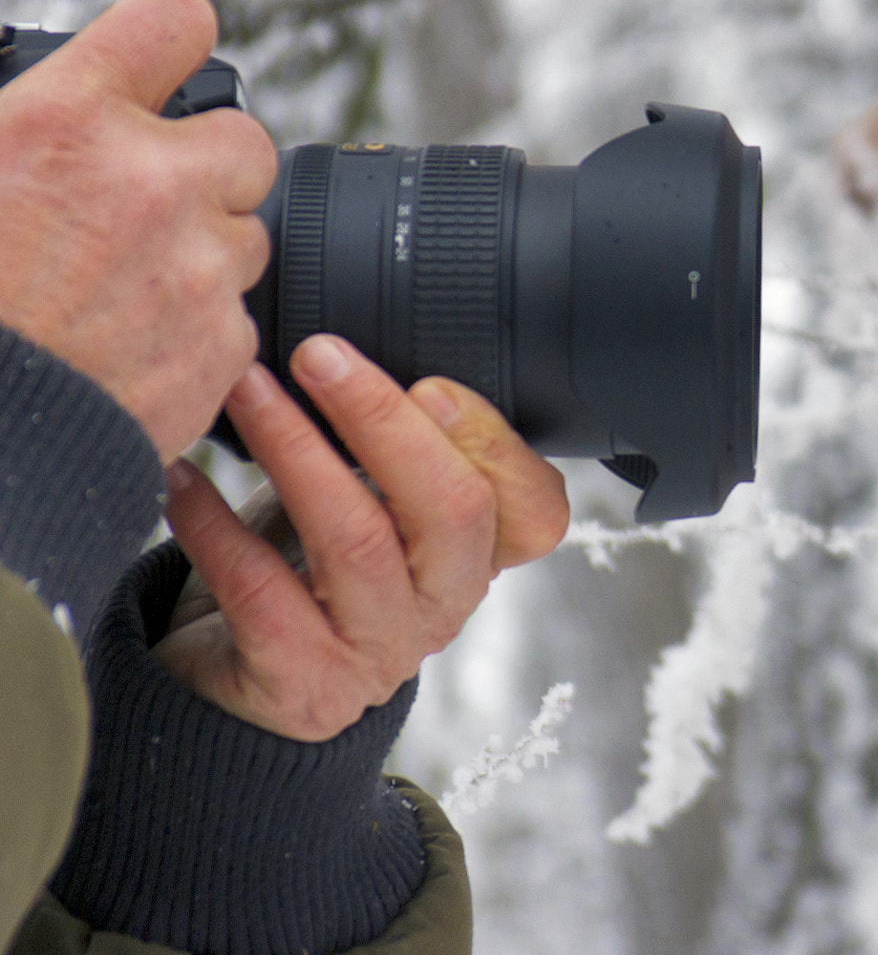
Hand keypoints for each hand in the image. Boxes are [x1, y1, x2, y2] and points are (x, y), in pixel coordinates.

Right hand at [0, 0, 275, 460]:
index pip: (174, 17)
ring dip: (201, 249)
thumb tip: (42, 106)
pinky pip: (237, 313)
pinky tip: (131, 344)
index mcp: (65, 123)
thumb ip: (22, 125)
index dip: (168, 36)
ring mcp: (197, 264)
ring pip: (245, 230)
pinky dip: (197, 327)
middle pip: (243, 137)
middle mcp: (148, 181)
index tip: (162, 56)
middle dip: (204, 166)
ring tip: (120, 285)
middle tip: (144, 201)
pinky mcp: (223, 343)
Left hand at [154, 335, 570, 741]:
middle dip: (383, 419)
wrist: (239, 686)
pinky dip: (216, 526)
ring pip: (358, 541)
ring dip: (294, 450)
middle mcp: (442, 608)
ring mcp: (378, 653)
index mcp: (475, 559)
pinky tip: (184, 480)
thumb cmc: (307, 571)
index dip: (496, 444)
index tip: (429, 384)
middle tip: (319, 356)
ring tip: (245, 391)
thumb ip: (396, 443)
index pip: (538, 511)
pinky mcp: (304, 686)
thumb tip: (359, 346)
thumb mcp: (369, 503)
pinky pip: (263, 593)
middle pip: (453, 508)